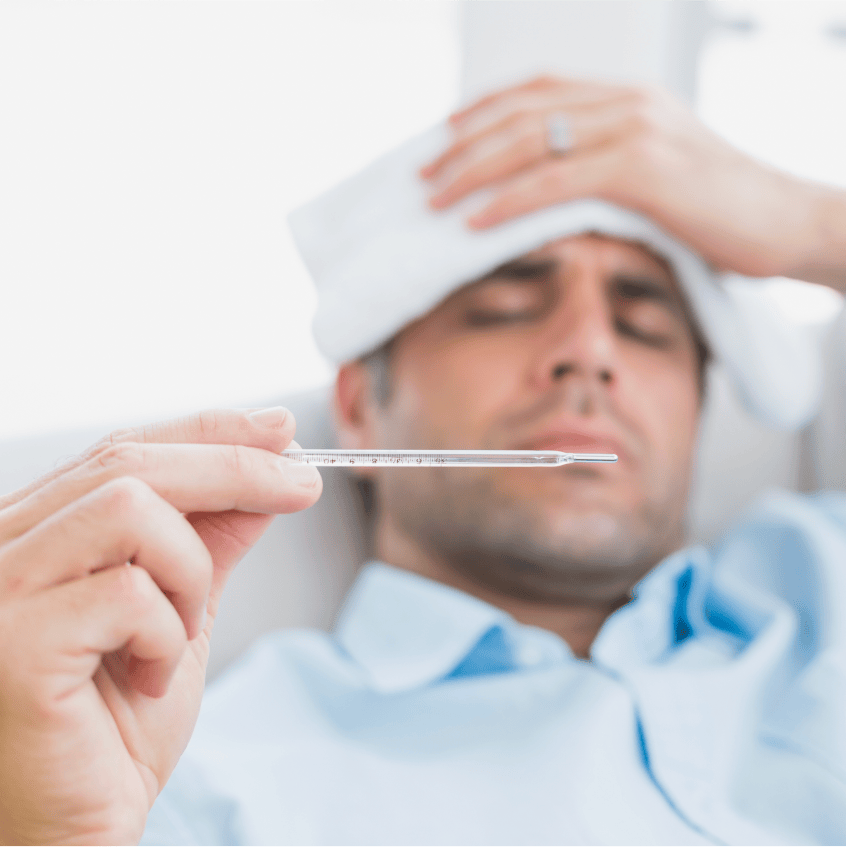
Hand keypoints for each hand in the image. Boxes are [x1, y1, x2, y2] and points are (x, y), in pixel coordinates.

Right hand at [0, 407, 320, 845]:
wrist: (78, 828)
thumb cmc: (117, 724)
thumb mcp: (183, 610)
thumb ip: (211, 541)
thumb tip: (268, 476)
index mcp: (37, 532)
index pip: (123, 450)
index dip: (209, 432)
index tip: (280, 430)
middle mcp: (0, 547)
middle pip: (129, 463)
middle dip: (235, 466)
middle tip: (304, 484)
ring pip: (129, 508)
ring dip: (188, 567)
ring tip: (184, 630)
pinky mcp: (11, 646)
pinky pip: (128, 593)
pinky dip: (168, 632)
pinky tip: (150, 678)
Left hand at [422, 76, 845, 287]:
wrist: (788, 223)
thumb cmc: (724, 211)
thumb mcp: (660, 176)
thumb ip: (611, 168)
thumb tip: (557, 191)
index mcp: (628, 97)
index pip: (539, 89)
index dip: (484, 109)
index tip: (444, 132)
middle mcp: (627, 101)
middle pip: (523, 113)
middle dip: (463, 144)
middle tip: (422, 175)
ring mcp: (635, 129)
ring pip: (531, 143)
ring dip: (473, 172)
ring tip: (434, 200)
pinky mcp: (642, 169)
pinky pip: (555, 181)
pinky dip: (508, 201)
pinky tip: (474, 221)